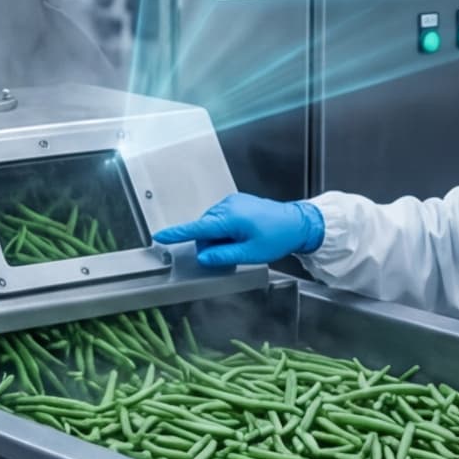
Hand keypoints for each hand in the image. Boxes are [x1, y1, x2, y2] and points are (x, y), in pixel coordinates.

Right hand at [152, 193, 323, 270]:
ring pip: (211, 224)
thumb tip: (203, 257)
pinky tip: (241, 234)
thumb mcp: (250, 253)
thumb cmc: (277, 237)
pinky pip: (221, 217)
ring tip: (241, 243)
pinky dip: (224, 229)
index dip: (177, 234)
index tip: (160, 237)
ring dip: (218, 237)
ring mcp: (232, 202)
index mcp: (229, 218)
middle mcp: (227, 206)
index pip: (197, 228)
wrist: (297, 222)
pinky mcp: (236, 201)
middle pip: (204, 229)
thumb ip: (223, 256)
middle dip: (210, 244)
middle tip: (232, 253)